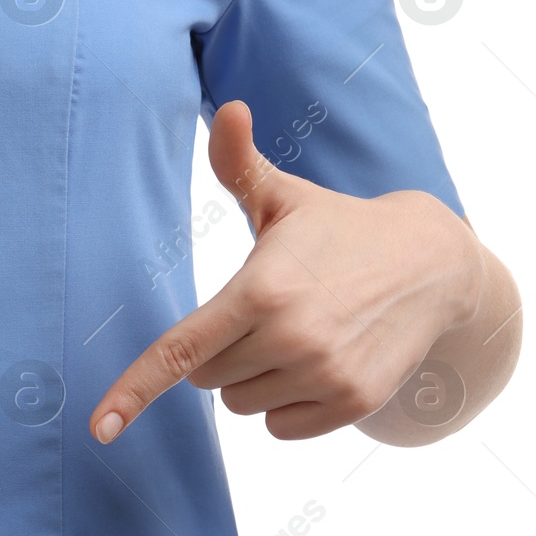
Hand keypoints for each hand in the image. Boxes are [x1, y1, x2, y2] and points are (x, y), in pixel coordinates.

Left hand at [89, 100, 481, 442]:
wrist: (434, 265)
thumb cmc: (338, 228)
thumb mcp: (284, 196)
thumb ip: (238, 162)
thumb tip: (228, 108)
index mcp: (260, 289)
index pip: (180, 350)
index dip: (134, 389)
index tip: (100, 428)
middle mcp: (291, 337)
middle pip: (205, 378)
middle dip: (220, 350)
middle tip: (265, 311)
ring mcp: (325, 374)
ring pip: (240, 405)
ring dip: (254, 378)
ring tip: (299, 332)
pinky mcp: (353, 403)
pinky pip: (279, 427)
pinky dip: (287, 403)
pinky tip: (320, 361)